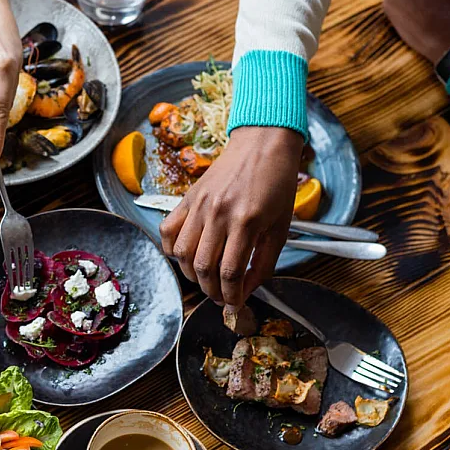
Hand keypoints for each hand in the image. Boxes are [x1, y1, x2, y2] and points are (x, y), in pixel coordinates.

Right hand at [160, 126, 302, 306]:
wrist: (262, 143)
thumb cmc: (276, 183)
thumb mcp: (280, 227)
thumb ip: (263, 263)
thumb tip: (246, 290)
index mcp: (246, 221)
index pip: (230, 272)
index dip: (231, 296)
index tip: (234, 305)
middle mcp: (218, 213)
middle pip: (203, 267)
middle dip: (211, 290)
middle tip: (221, 296)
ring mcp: (199, 205)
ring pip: (182, 253)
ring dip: (191, 274)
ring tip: (205, 278)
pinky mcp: (187, 198)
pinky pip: (168, 231)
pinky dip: (172, 249)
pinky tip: (186, 255)